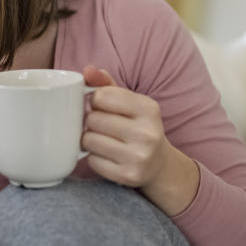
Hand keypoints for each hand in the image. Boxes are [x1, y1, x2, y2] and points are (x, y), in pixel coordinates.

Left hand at [81, 65, 198, 214]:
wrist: (159, 164)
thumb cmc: (136, 125)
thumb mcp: (128, 101)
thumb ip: (105, 83)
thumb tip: (87, 70)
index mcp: (149, 108)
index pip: (101, 96)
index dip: (95, 101)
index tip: (102, 106)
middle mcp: (148, 133)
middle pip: (93, 119)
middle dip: (92, 121)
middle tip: (102, 126)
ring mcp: (140, 157)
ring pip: (89, 140)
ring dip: (89, 140)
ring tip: (103, 140)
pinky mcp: (128, 176)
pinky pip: (92, 161)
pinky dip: (94, 158)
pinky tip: (107, 156)